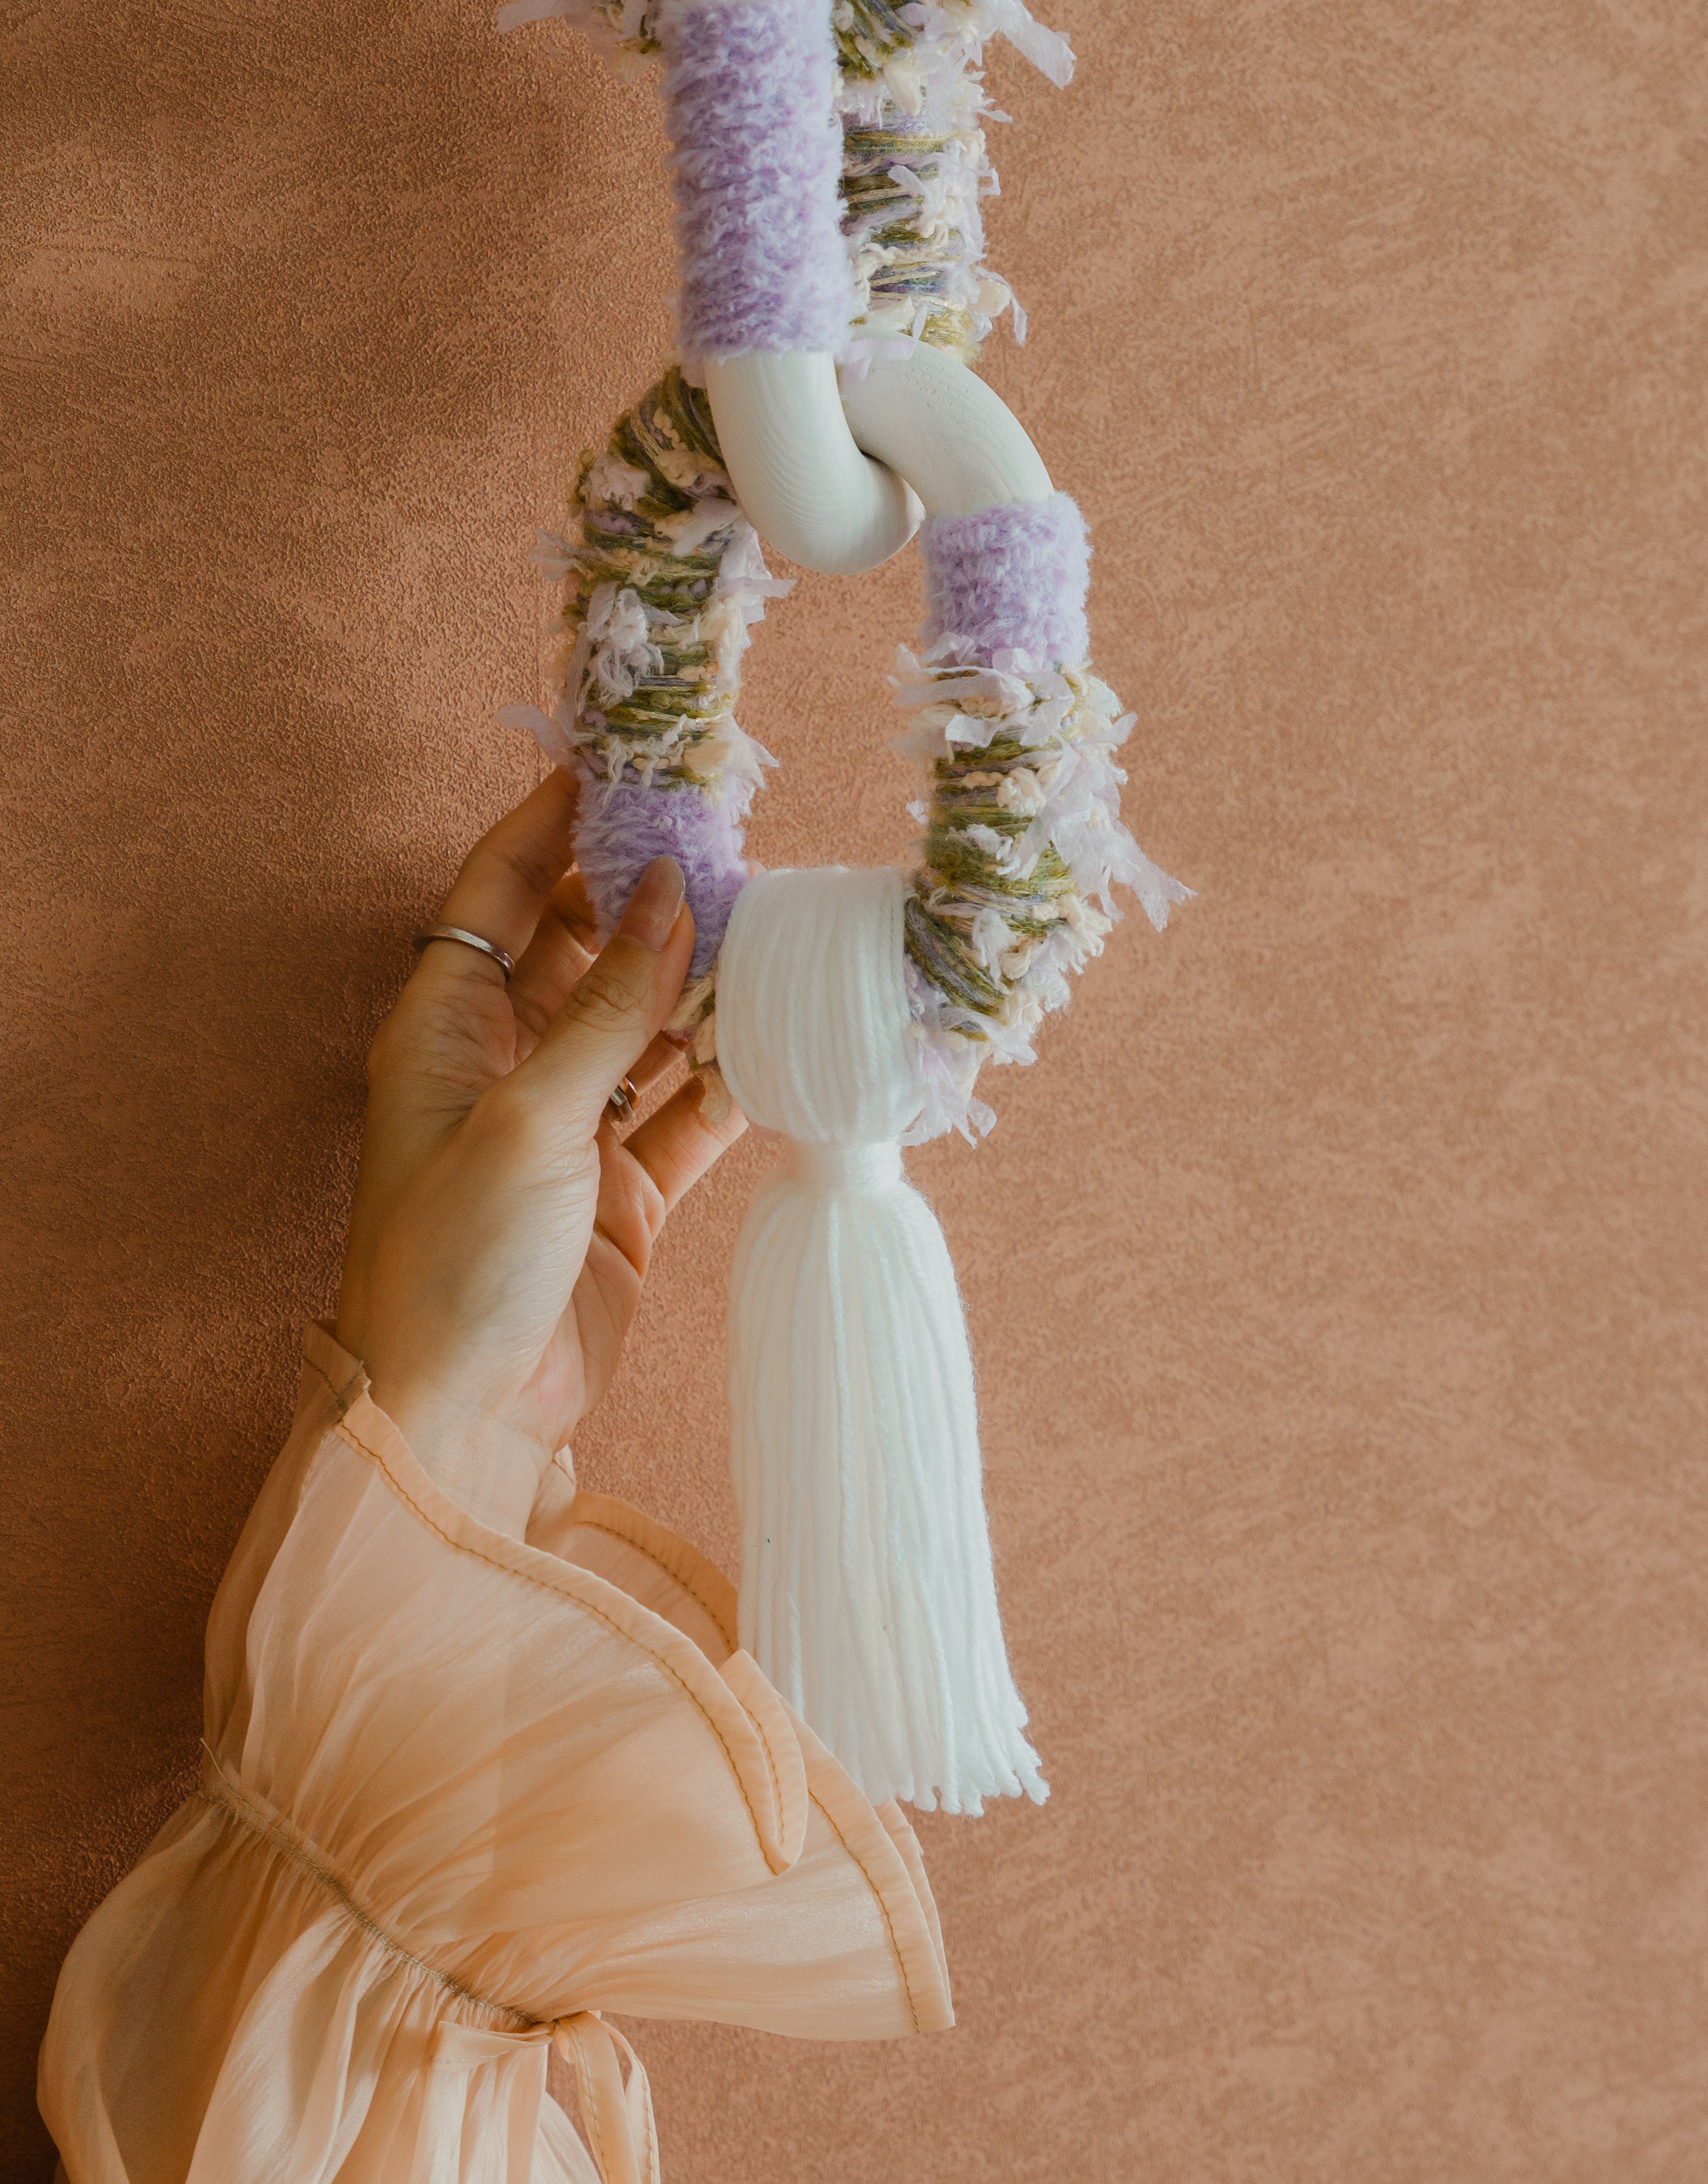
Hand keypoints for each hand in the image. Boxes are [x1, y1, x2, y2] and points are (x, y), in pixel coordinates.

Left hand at [336, 771, 744, 1538]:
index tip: (625, 763)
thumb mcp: (529, 1118)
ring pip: (646, 1024)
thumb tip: (665, 889)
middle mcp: (505, 1063)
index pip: (498, 890)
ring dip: (703, 983)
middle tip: (732, 841)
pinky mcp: (623, 1188)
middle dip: (650, 897)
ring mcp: (569, 1125)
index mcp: (446, 1028)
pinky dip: (733, 1075)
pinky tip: (785, 1037)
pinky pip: (686, 1106)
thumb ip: (607, 1006)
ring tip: (777, 926)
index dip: (554, 821)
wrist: (470, 1420)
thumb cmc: (456, 1262)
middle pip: (583, 947)